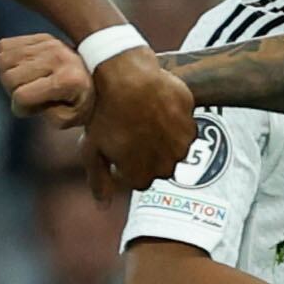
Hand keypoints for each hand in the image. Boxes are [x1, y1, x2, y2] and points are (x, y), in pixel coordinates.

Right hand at [0, 32, 90, 121]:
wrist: (100, 74)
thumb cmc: (82, 102)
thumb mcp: (70, 119)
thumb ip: (48, 115)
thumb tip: (23, 100)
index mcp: (67, 80)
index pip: (21, 96)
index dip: (21, 108)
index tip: (34, 109)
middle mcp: (57, 58)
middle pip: (9, 77)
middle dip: (13, 91)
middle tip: (30, 95)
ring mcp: (48, 44)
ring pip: (2, 60)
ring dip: (8, 75)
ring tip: (25, 82)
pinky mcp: (41, 37)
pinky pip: (4, 46)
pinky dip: (6, 59)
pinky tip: (22, 68)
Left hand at [80, 45, 199, 196]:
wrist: (125, 77)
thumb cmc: (104, 114)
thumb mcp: (91, 151)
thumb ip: (99, 181)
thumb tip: (103, 207)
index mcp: (141, 178)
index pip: (138, 178)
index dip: (127, 161)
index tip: (118, 143)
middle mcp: (166, 167)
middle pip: (158, 165)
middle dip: (147, 152)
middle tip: (131, 128)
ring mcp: (182, 145)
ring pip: (173, 146)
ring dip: (162, 137)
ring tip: (144, 116)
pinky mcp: (191, 122)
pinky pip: (184, 125)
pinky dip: (174, 119)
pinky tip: (157, 105)